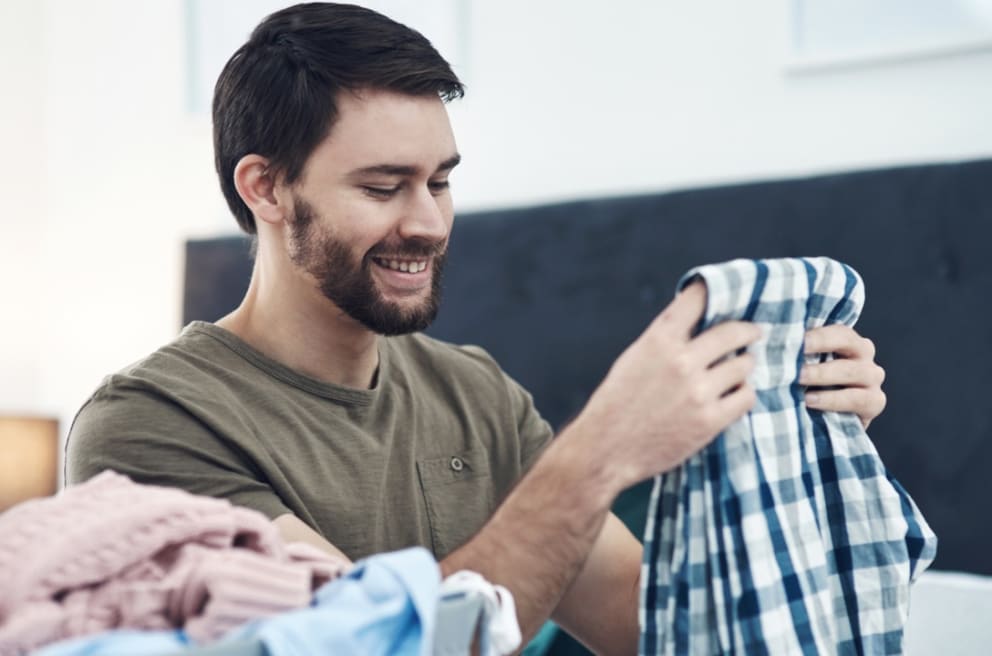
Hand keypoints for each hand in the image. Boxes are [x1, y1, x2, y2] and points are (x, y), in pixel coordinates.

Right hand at [574, 282, 759, 487]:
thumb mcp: (635, 358)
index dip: (714, 291)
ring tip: (738, 369)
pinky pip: (745, 396)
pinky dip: (742, 393)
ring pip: (743, 365)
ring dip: (743, 366)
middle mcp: (680, 361)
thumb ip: (667, 339)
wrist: (606, 449)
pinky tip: (734, 395)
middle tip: (754, 332)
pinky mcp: (710, 420)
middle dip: (747, 332)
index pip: (698, 300)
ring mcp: (697, 391)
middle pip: (732, 332)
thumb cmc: (617, 403)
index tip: (728, 292)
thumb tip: (701, 323)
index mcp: (658, 340)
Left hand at [800, 325, 885, 427]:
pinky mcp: (875, 402)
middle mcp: (864, 356)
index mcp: (848, 341)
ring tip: (799, 384)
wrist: (824, 418)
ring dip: (824, 377)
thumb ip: (793, 351)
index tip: (795, 342)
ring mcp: (872, 379)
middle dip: (818, 357)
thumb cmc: (808, 383)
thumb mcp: (803, 364)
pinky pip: (859, 399)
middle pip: (849, 349)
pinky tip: (811, 402)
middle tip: (794, 369)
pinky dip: (833, 401)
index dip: (818, 337)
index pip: (839, 333)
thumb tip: (766, 336)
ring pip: (855, 372)